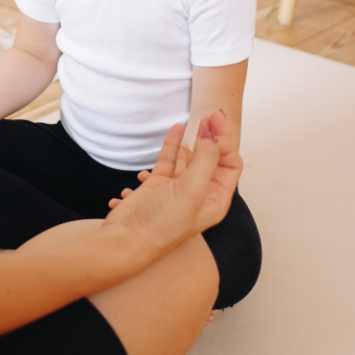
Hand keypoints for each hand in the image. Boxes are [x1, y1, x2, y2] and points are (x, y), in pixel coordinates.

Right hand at [105, 112, 240, 253]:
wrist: (125, 239)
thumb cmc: (161, 225)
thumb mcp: (192, 190)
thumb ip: (206, 160)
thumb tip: (212, 135)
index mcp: (215, 200)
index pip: (229, 164)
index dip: (225, 142)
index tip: (215, 122)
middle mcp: (200, 194)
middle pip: (214, 158)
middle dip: (215, 136)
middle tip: (212, 114)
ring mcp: (178, 189)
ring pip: (192, 157)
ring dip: (196, 139)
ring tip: (199, 120)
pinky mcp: (158, 185)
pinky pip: (170, 159)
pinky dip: (173, 144)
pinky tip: (176, 129)